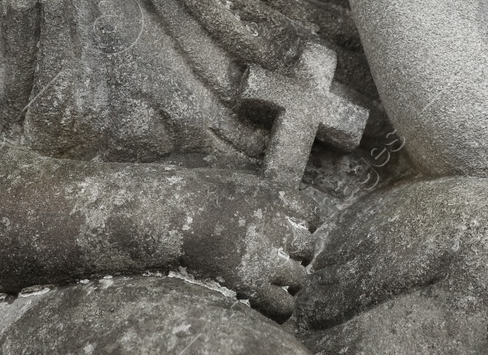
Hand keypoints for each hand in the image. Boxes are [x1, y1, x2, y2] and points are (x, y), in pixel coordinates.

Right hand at [179, 170, 320, 320]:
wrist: (175, 213)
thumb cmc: (200, 194)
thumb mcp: (240, 181)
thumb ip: (263, 195)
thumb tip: (271, 204)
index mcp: (278, 199)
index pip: (312, 213)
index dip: (304, 223)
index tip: (292, 228)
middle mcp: (280, 229)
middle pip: (307, 247)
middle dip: (297, 253)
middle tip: (279, 258)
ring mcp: (268, 258)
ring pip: (299, 278)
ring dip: (289, 280)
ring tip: (271, 280)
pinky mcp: (251, 284)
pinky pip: (283, 304)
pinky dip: (280, 306)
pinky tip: (266, 300)